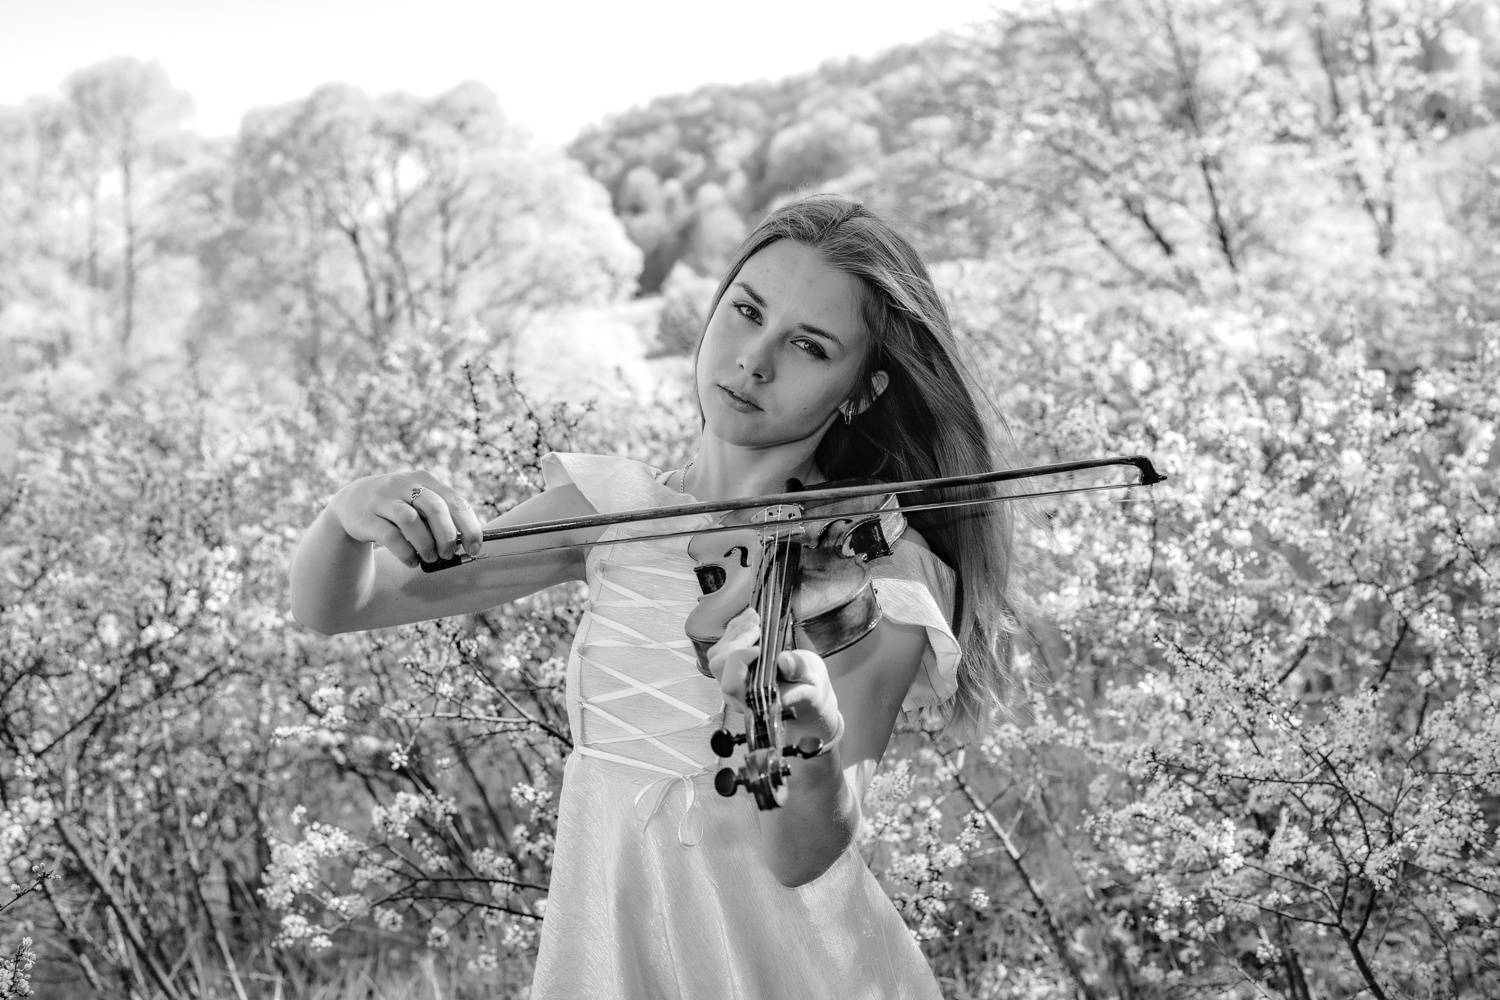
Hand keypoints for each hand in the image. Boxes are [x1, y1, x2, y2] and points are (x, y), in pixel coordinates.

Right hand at [328, 471, 484, 567]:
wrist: (352, 502)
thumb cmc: (398, 508)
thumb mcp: (419, 503)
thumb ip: (440, 518)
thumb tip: (465, 543)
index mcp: (424, 480)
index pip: (455, 501)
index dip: (469, 527)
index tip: (474, 547)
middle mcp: (404, 484)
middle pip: (435, 508)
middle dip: (447, 536)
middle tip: (449, 554)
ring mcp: (383, 499)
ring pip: (411, 521)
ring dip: (426, 545)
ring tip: (430, 558)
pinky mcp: (366, 517)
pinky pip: (390, 536)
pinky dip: (406, 552)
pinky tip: (411, 560)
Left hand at [707, 608, 842, 748]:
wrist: (805, 688)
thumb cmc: (807, 686)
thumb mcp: (812, 678)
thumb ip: (800, 670)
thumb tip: (784, 661)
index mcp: (755, 701)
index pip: (732, 684)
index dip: (739, 661)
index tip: (760, 648)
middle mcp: (738, 693)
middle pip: (720, 665)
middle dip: (737, 640)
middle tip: (758, 626)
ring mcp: (733, 679)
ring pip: (718, 653)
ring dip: (735, 631)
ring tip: (754, 617)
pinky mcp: (732, 666)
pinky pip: (723, 645)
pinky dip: (735, 628)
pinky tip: (749, 618)